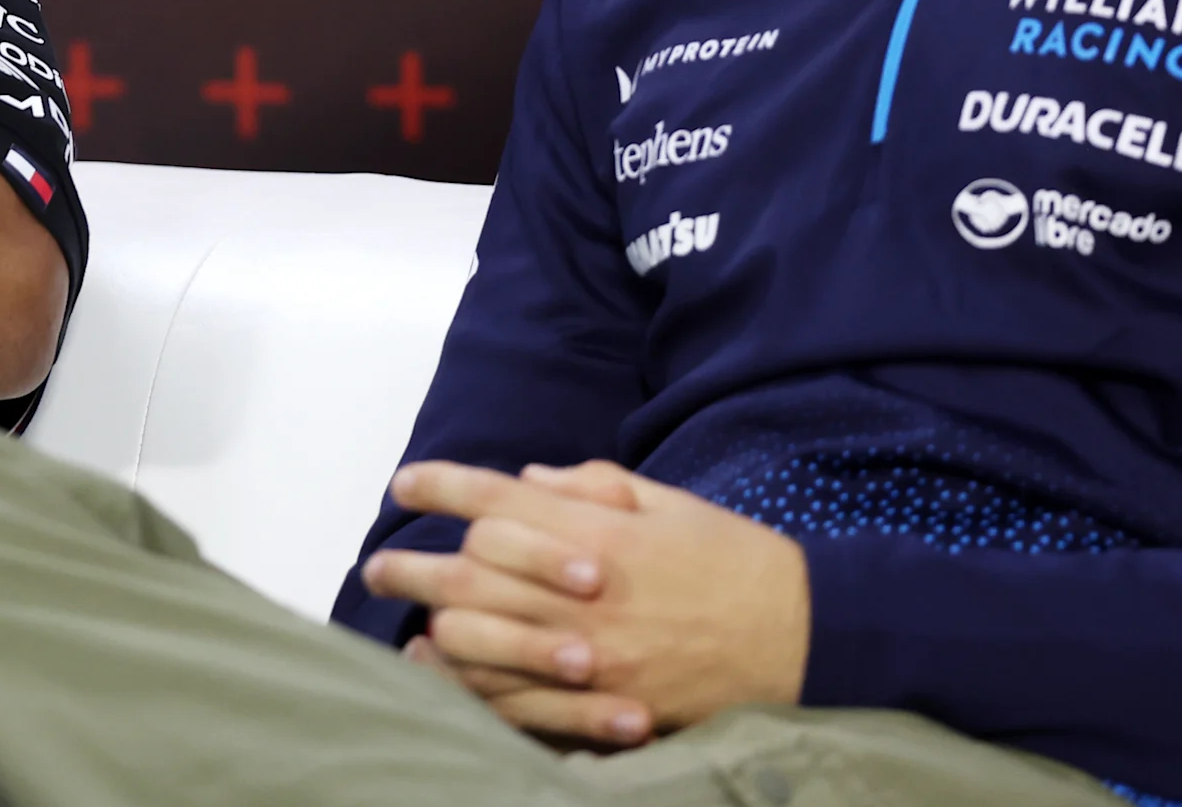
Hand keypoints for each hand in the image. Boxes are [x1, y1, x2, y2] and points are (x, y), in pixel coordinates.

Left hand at [361, 458, 808, 743]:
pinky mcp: (601, 703)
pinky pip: (515, 700)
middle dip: (412, 566)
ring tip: (403, 625)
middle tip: (378, 569)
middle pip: (470, 573)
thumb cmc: (735, 561)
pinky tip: (446, 676)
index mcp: (599, 533)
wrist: (803, 639)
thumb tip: (524, 479)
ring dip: (431, 627)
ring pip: (479, 639)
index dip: (441, 487)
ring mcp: (589, 653)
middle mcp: (583, 591)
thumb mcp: (668, 502)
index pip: (496, 500)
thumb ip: (591, 486)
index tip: (406, 485)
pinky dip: (472, 688)